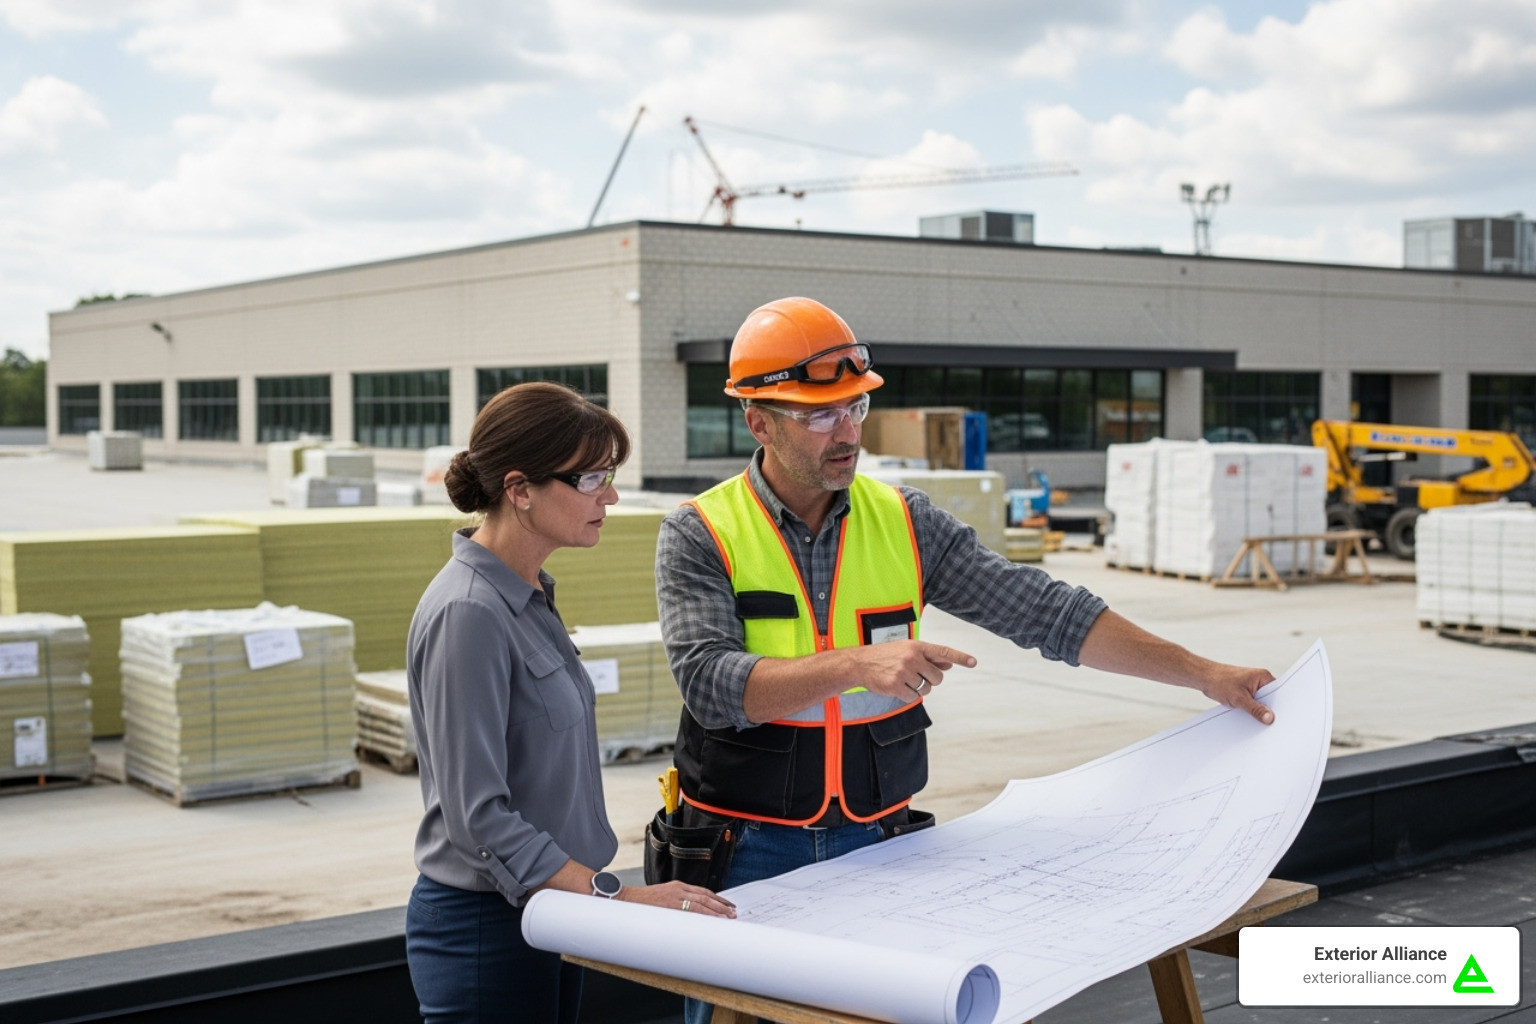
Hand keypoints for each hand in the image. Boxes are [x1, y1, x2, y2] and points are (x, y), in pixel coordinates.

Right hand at [619, 880, 736, 917]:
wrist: (626, 900)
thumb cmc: (642, 904)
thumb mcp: (662, 899)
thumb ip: (675, 904)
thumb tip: (688, 917)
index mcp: (678, 886)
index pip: (703, 892)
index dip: (717, 899)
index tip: (727, 905)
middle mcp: (679, 889)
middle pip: (706, 896)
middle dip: (722, 905)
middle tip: (733, 913)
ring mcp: (676, 896)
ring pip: (703, 902)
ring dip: (718, 910)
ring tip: (728, 917)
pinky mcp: (671, 904)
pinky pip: (693, 909)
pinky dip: (706, 914)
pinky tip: (713, 920)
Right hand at [843, 640, 976, 703]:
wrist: (859, 663)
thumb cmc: (885, 655)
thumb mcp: (907, 650)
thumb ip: (928, 657)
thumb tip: (948, 664)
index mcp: (916, 646)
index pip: (943, 652)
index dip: (959, 657)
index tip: (973, 662)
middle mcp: (912, 657)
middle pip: (938, 677)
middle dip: (931, 680)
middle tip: (917, 676)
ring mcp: (904, 672)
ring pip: (926, 688)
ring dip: (919, 688)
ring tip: (904, 680)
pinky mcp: (896, 686)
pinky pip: (913, 697)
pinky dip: (908, 695)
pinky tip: (897, 687)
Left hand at [1195, 663, 1274, 724]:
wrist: (1203, 677)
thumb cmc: (1219, 681)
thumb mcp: (1239, 698)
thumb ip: (1255, 709)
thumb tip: (1269, 718)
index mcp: (1263, 677)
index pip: (1278, 694)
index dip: (1279, 707)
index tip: (1279, 720)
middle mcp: (1260, 680)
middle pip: (1271, 700)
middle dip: (1268, 711)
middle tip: (1267, 723)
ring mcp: (1253, 686)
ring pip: (1261, 703)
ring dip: (1257, 711)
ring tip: (1254, 719)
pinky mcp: (1246, 692)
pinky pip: (1253, 703)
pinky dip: (1251, 710)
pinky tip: (1248, 717)